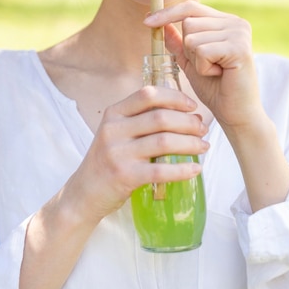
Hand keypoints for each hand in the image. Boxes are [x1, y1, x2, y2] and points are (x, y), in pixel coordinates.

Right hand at [65, 86, 208, 222]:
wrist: (84, 193)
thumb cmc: (108, 159)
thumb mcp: (117, 131)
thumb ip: (140, 119)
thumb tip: (185, 112)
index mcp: (114, 113)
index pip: (148, 95)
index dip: (175, 97)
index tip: (192, 106)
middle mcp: (114, 129)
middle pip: (160, 118)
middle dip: (188, 122)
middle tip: (203, 129)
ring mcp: (118, 153)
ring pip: (164, 142)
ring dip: (190, 143)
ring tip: (204, 146)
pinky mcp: (124, 176)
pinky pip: (160, 170)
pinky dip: (182, 169)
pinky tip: (196, 168)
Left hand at [144, 0, 262, 130]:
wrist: (236, 114)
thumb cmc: (215, 88)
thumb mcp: (191, 61)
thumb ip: (178, 42)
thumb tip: (162, 24)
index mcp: (226, 21)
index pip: (191, 7)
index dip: (167, 13)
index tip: (146, 21)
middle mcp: (236, 22)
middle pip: (188, 23)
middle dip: (188, 49)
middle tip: (209, 66)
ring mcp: (240, 33)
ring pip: (192, 38)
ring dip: (197, 61)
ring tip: (215, 71)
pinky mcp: (239, 47)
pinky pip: (202, 51)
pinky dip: (204, 68)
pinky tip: (219, 75)